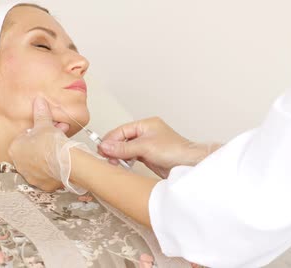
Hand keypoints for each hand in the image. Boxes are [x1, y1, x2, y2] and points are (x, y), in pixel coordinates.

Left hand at [8, 96, 87, 193]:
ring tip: (60, 150)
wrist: (64, 161)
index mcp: (15, 148)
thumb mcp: (45, 124)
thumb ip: (40, 113)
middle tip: (55, 138)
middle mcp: (19, 164)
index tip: (46, 131)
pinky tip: (60, 162)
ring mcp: (30, 176)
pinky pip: (46, 176)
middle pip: (30, 152)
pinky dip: (52, 170)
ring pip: (38, 164)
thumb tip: (39, 101)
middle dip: (42, 144)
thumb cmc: (52, 144)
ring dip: (47, 157)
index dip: (37, 133)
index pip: (23, 138)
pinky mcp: (42, 184)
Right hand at [98, 117, 221, 177]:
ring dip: (119, 156)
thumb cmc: (174, 151)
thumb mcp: (145, 147)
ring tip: (114, 163)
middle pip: (123, 139)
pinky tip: (122, 165)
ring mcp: (147, 145)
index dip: (111, 139)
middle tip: (106, 158)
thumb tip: (105, 146)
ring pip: (126, 149)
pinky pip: (132, 156)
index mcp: (146, 124)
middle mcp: (146, 133)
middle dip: (114, 148)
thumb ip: (124, 148)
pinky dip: (126, 161)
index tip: (102, 149)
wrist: (188, 164)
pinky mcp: (149, 156)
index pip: (122, 130)